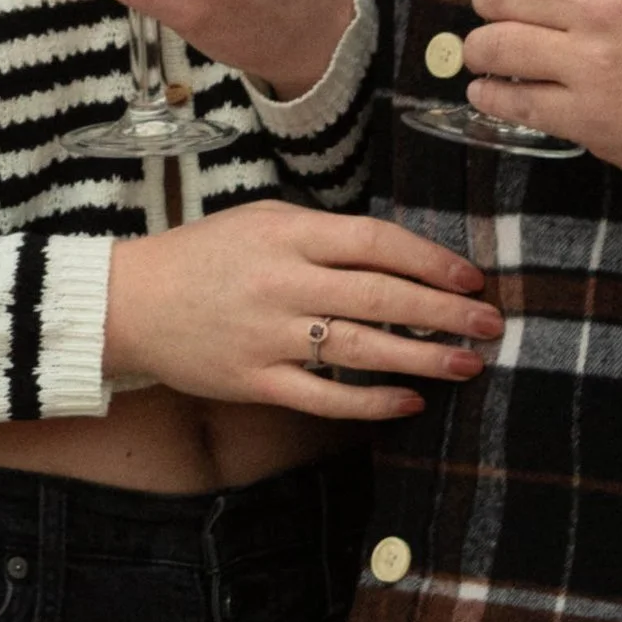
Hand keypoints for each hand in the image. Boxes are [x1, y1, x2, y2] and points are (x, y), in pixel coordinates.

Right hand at [103, 198, 500, 421]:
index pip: (374, 242)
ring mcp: (269, 335)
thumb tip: (393, 256)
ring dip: (422, 357)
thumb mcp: (260, 220)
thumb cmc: (203, 255)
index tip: (469, 276)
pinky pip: (325, 396)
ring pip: (361, 349)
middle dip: (442, 310)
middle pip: (379, 296)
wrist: (131, 302)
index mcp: (286, 232)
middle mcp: (282, 282)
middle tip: (490, 321)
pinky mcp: (256, 381)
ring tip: (469, 362)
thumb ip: (321, 235)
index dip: (428, 259)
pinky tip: (410, 400)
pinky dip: (372, 401)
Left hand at [468, 0, 621, 192]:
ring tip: (483, 56)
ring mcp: (589, 64)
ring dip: (479, 51)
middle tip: (489, 15)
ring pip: (496, 45)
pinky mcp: (587, 117)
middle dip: (483, 3)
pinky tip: (488, 93)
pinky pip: (514, 101)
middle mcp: (596, 5)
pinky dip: (490, 96)